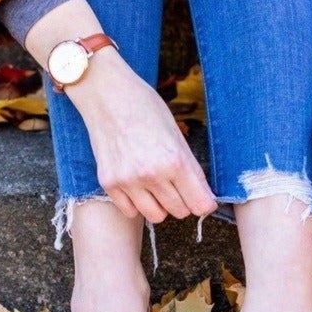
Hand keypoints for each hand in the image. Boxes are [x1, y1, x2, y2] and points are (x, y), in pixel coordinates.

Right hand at [25, 0, 216, 222]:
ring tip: (156, 186)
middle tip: (177, 185)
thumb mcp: (177, 134)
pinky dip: (137, 204)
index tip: (203, 199)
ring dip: (161, 206)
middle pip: (180, 212)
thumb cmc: (145, 108)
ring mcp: (128, 182)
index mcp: (175, 161)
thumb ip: (191, 168)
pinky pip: (131, 212)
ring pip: (156, 216)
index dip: (205, 203)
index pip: (200, 204)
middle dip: (183, 201)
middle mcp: (152, 176)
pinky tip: (137, 186)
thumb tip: (204, 198)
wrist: (106, 94)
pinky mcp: (109, 184)